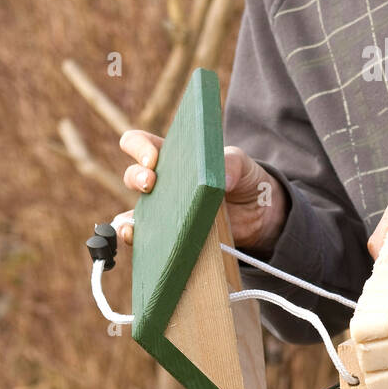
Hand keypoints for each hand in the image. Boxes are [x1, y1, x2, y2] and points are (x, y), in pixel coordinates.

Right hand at [117, 129, 289, 251]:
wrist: (260, 214)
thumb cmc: (244, 180)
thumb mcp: (242, 164)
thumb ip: (232, 164)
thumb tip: (221, 182)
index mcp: (174, 157)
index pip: (141, 143)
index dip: (138, 147)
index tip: (153, 159)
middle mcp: (162, 184)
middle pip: (132, 176)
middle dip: (137, 178)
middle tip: (152, 183)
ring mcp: (163, 213)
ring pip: (130, 215)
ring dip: (128, 220)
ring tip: (134, 226)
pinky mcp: (171, 237)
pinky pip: (146, 242)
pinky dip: (138, 244)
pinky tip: (140, 245)